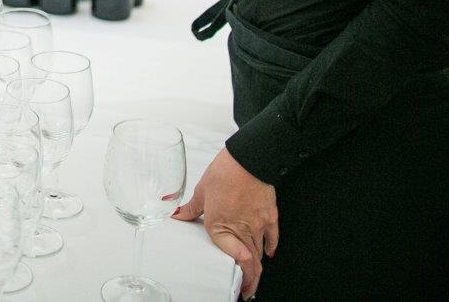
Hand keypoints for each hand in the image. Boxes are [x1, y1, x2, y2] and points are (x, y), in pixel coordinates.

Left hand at [173, 147, 278, 298]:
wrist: (248, 159)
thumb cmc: (225, 172)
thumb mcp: (202, 191)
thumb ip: (191, 208)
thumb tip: (177, 214)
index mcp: (220, 225)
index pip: (233, 257)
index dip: (238, 275)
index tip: (236, 285)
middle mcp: (241, 228)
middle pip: (250, 261)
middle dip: (249, 279)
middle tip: (247, 290)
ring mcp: (258, 224)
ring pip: (260, 253)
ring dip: (258, 268)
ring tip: (254, 278)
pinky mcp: (270, 215)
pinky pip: (271, 237)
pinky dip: (269, 247)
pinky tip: (267, 253)